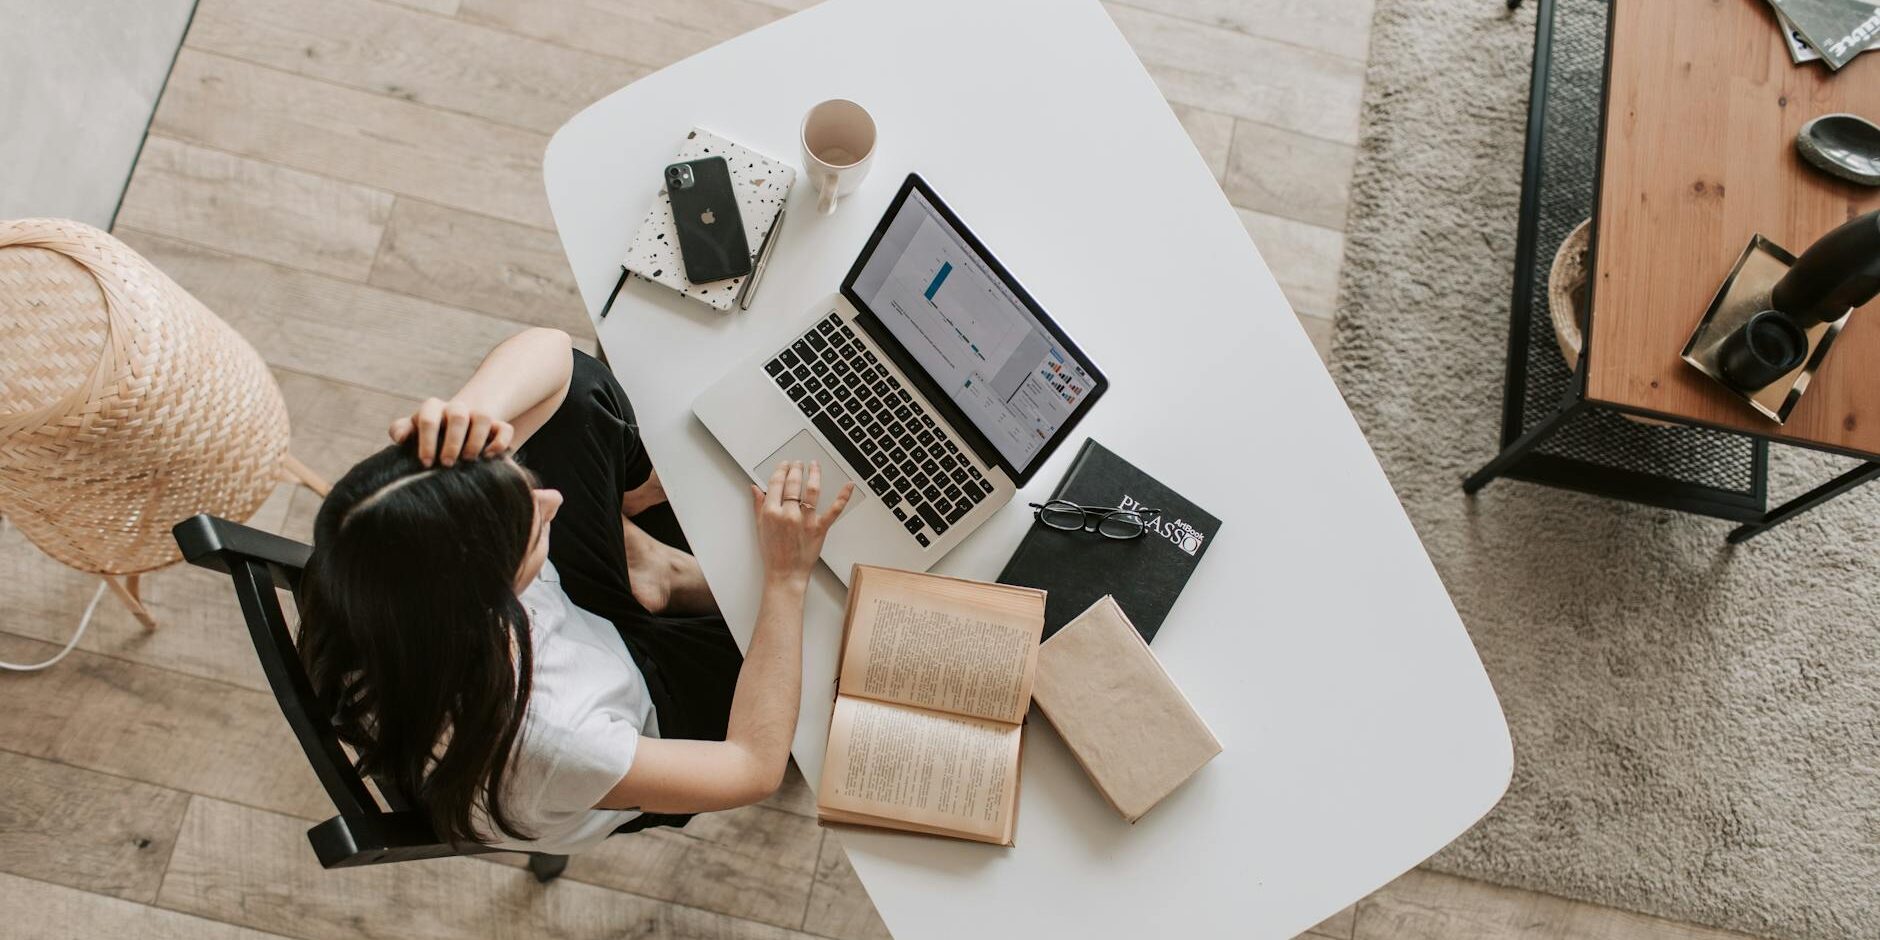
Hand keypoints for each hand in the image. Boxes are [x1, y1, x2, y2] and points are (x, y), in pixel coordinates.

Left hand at [389, 397, 514, 466]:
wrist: (456, 426)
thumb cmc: (429, 434)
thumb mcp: (413, 430)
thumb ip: (401, 429)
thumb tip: (399, 438)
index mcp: (433, 408)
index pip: (428, 418)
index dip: (427, 441)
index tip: (426, 463)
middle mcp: (456, 408)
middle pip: (457, 416)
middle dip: (452, 442)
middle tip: (447, 463)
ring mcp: (478, 415)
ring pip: (483, 418)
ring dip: (475, 441)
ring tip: (467, 460)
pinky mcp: (497, 425)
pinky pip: (505, 429)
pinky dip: (499, 443)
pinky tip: (489, 457)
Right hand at [750, 460, 853, 587]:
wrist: (785, 573)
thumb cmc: (773, 553)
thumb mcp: (760, 527)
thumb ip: (758, 505)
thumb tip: (755, 488)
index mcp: (771, 512)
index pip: (776, 483)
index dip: (781, 470)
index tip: (784, 464)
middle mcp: (788, 514)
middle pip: (793, 483)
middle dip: (796, 469)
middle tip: (798, 463)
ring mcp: (805, 521)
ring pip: (812, 490)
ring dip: (814, 473)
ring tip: (814, 465)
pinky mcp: (820, 528)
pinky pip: (834, 510)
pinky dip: (843, 496)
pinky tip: (849, 485)